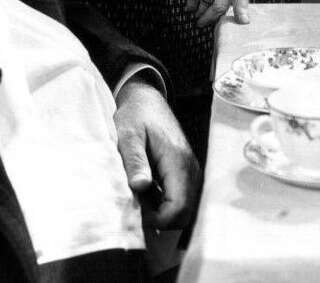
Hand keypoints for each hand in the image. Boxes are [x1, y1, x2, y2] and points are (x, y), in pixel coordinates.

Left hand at [114, 76, 199, 230]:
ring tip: (141, 195)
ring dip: (162, 211)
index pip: (179, 207)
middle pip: (185, 213)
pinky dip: (165, 202)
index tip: (136, 213)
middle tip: (137, 205)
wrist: (146, 99)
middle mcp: (190, 167)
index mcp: (177, 160)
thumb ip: (135, 160)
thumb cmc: (136, 115)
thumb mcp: (128, 135)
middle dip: (160, 218)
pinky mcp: (187, 171)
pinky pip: (182, 198)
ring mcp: (191, 170)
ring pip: (185, 208)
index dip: (158, 219)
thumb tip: (140, 186)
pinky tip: (148, 190)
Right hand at [161, 0, 250, 27]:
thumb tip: (227, 2)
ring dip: (200, 11)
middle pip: (223, 2)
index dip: (241, 9)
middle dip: (213, 17)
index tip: (242, 22)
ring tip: (196, 14)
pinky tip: (189, 6)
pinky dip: (190, 3)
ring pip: (208, 1)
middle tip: (205, 23)